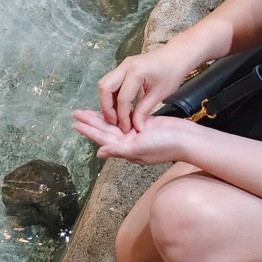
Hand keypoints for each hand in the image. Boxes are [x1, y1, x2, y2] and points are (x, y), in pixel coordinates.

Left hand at [72, 109, 196, 165]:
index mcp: (125, 148)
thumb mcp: (139, 149)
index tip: (75, 124)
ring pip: (113, 123)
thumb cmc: (165, 145)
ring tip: (87, 110)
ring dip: (101, 116)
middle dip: (90, 121)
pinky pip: (125, 117)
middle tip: (76, 112)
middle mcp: (128, 141)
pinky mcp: (143, 123)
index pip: (102, 138)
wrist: (186, 139)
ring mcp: (135, 133)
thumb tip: (99, 153)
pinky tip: (109, 108)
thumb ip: (119, 150)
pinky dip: (116, 113)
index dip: (88, 131)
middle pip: (105, 130)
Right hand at [95, 47, 193, 133]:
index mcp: (136, 72)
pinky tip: (118, 106)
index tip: (126, 128)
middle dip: (107, 107)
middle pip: (105, 88)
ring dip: (107, 101)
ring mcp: (123, 65)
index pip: (123, 98)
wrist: (177, 55)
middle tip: (114, 122)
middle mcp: (125, 66)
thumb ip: (144, 110)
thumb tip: (136, 127)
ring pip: (105, 83)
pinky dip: (111, 95)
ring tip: (115, 115)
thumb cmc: (172, 73)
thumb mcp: (159, 94)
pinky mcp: (123, 67)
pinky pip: (111, 81)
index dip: (122, 116)